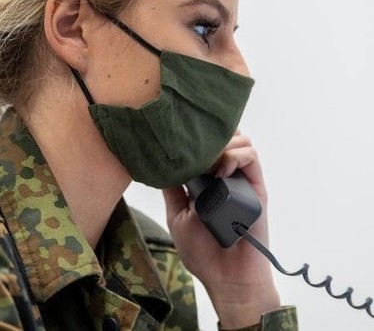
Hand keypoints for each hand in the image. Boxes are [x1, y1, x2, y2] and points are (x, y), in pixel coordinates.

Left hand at [162, 133, 280, 327]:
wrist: (227, 277)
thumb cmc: (202, 251)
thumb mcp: (177, 214)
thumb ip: (172, 189)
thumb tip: (158, 162)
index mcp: (205, 181)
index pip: (205, 146)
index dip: (194, 137)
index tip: (178, 136)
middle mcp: (225, 176)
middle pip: (224, 137)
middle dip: (209, 136)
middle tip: (195, 150)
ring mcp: (241, 180)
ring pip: (240, 141)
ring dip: (223, 143)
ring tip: (209, 162)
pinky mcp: (257, 188)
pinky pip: (252, 158)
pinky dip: (237, 155)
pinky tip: (222, 168)